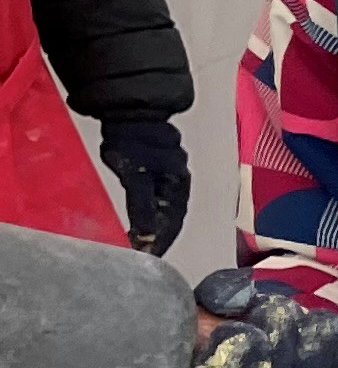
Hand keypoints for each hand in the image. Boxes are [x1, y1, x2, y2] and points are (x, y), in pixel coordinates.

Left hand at [95, 116, 187, 253]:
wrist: (128, 111)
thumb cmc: (135, 138)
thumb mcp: (137, 176)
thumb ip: (143, 206)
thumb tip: (148, 235)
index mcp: (179, 187)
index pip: (171, 224)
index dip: (158, 242)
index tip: (146, 256)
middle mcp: (177, 186)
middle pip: (169, 222)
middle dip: (157, 240)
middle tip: (142, 254)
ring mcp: (167, 180)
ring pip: (163, 213)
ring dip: (152, 229)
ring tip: (139, 243)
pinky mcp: (153, 175)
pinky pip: (155, 203)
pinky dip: (147, 216)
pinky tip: (138, 221)